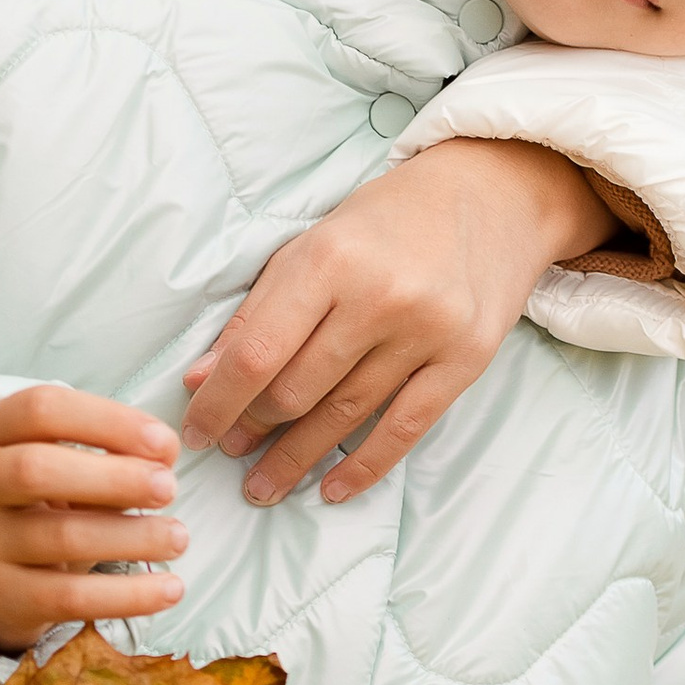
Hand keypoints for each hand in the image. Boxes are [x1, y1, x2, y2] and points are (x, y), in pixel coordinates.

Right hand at [0, 385, 184, 655]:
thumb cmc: (34, 498)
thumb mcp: (54, 459)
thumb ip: (104, 452)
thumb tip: (164, 456)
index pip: (42, 409)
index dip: (108, 421)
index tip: (164, 444)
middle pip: (36, 470)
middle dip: (114, 477)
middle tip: (169, 488)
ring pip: (59, 537)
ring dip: (131, 537)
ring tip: (178, 537)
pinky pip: (69, 598)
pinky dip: (127, 595)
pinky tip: (170, 588)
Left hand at [178, 137, 612, 506]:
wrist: (489, 195)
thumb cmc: (383, 221)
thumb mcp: (311, 246)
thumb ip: (257, 312)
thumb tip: (201, 380)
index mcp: (328, 258)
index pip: (257, 351)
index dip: (218, 401)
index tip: (195, 431)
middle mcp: (378, 297)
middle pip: (298, 389)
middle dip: (255, 429)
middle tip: (231, 451)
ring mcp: (427, 331)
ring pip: (345, 415)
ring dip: (298, 458)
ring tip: (265, 484)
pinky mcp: (466, 359)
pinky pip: (405, 430)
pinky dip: (363, 467)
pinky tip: (331, 489)